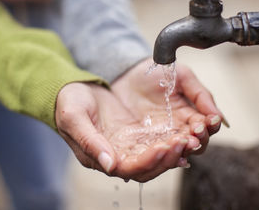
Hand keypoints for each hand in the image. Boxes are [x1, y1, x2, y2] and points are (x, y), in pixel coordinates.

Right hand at [56, 82, 195, 181]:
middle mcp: (116, 156)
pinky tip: (185, 133)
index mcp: (99, 156)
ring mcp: (127, 145)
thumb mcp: (74, 118)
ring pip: (155, 157)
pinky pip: (157, 142)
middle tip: (185, 141)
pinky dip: (171, 140)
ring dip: (173, 150)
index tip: (165, 147)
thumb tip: (110, 165)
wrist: (72, 89)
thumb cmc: (67, 103)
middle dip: (168, 157)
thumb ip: (90, 141)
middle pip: (147, 167)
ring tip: (190, 137)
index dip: (148, 161)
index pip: (129, 168)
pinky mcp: (135, 134)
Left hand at [112, 58, 223, 158]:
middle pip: (194, 145)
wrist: (125, 73)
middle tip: (196, 132)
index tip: (208, 121)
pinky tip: (164, 149)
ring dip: (182, 150)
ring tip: (182, 140)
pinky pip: (153, 156)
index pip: (205, 129)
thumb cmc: (155, 73)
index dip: (209, 127)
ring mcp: (159, 138)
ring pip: (176, 153)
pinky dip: (161, 156)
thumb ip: (200, 95)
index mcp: (189, 116)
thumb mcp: (181, 77)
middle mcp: (176, 131)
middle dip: (198, 140)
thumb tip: (219, 116)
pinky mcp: (140, 144)